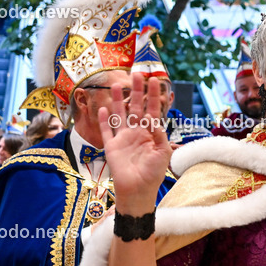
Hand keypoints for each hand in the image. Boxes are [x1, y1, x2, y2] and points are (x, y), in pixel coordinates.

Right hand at [97, 74, 173, 213]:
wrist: (138, 191)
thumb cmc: (153, 174)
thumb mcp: (163, 153)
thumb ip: (160, 135)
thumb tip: (154, 118)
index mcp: (151, 134)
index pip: (152, 110)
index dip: (153, 96)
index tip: (154, 81)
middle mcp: (136, 133)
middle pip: (136, 108)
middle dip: (136, 92)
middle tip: (136, 74)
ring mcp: (123, 139)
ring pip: (119, 115)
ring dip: (118, 101)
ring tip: (116, 85)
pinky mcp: (111, 147)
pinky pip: (106, 131)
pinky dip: (104, 120)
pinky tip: (103, 109)